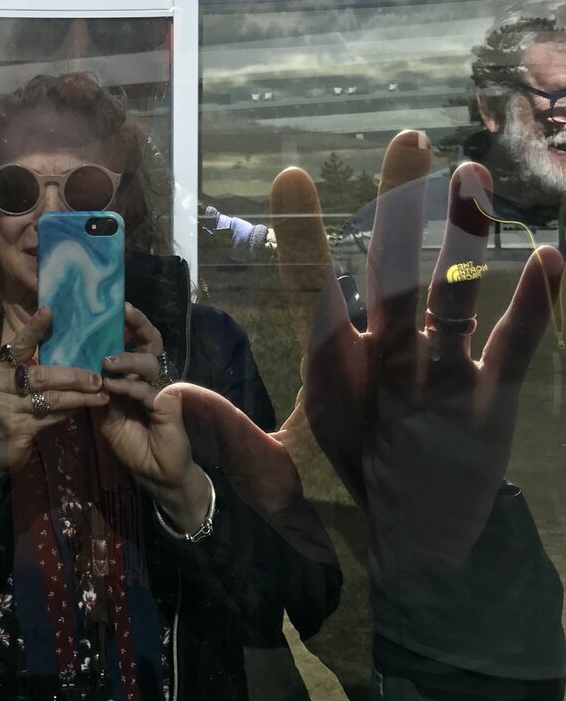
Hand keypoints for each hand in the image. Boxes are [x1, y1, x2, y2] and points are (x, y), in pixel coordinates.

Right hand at [0, 306, 108, 493]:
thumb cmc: (7, 409)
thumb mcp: (13, 386)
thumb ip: (33, 369)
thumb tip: (71, 350)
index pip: (18, 345)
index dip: (34, 328)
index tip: (49, 310)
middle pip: (41, 375)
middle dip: (72, 375)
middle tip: (96, 376)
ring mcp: (6, 408)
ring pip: (50, 398)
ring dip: (79, 396)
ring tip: (100, 393)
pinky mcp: (16, 429)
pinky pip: (50, 418)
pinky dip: (70, 412)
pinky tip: (85, 407)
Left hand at [96, 303, 211, 531]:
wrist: (154, 472)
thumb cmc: (132, 443)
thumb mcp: (107, 414)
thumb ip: (98, 392)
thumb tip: (78, 368)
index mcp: (138, 378)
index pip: (136, 344)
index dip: (130, 325)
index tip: (117, 307)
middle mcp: (153, 379)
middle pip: (151, 343)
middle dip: (139, 324)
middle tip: (124, 311)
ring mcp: (163, 391)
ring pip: (149, 363)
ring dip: (127, 359)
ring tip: (107, 361)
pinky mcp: (168, 407)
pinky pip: (147, 391)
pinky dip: (128, 387)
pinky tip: (112, 386)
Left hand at [271, 129, 563, 567]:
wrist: (410, 562)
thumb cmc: (338, 514)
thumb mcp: (274, 481)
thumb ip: (230, 439)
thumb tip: (172, 398)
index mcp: (333, 368)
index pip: (314, 293)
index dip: (302, 240)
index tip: (289, 176)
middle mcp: (387, 357)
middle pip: (390, 272)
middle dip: (398, 210)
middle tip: (408, 138)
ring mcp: (440, 374)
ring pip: (452, 296)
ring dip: (463, 241)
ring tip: (473, 176)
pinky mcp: (487, 403)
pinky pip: (514, 347)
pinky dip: (532, 308)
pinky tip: (551, 260)